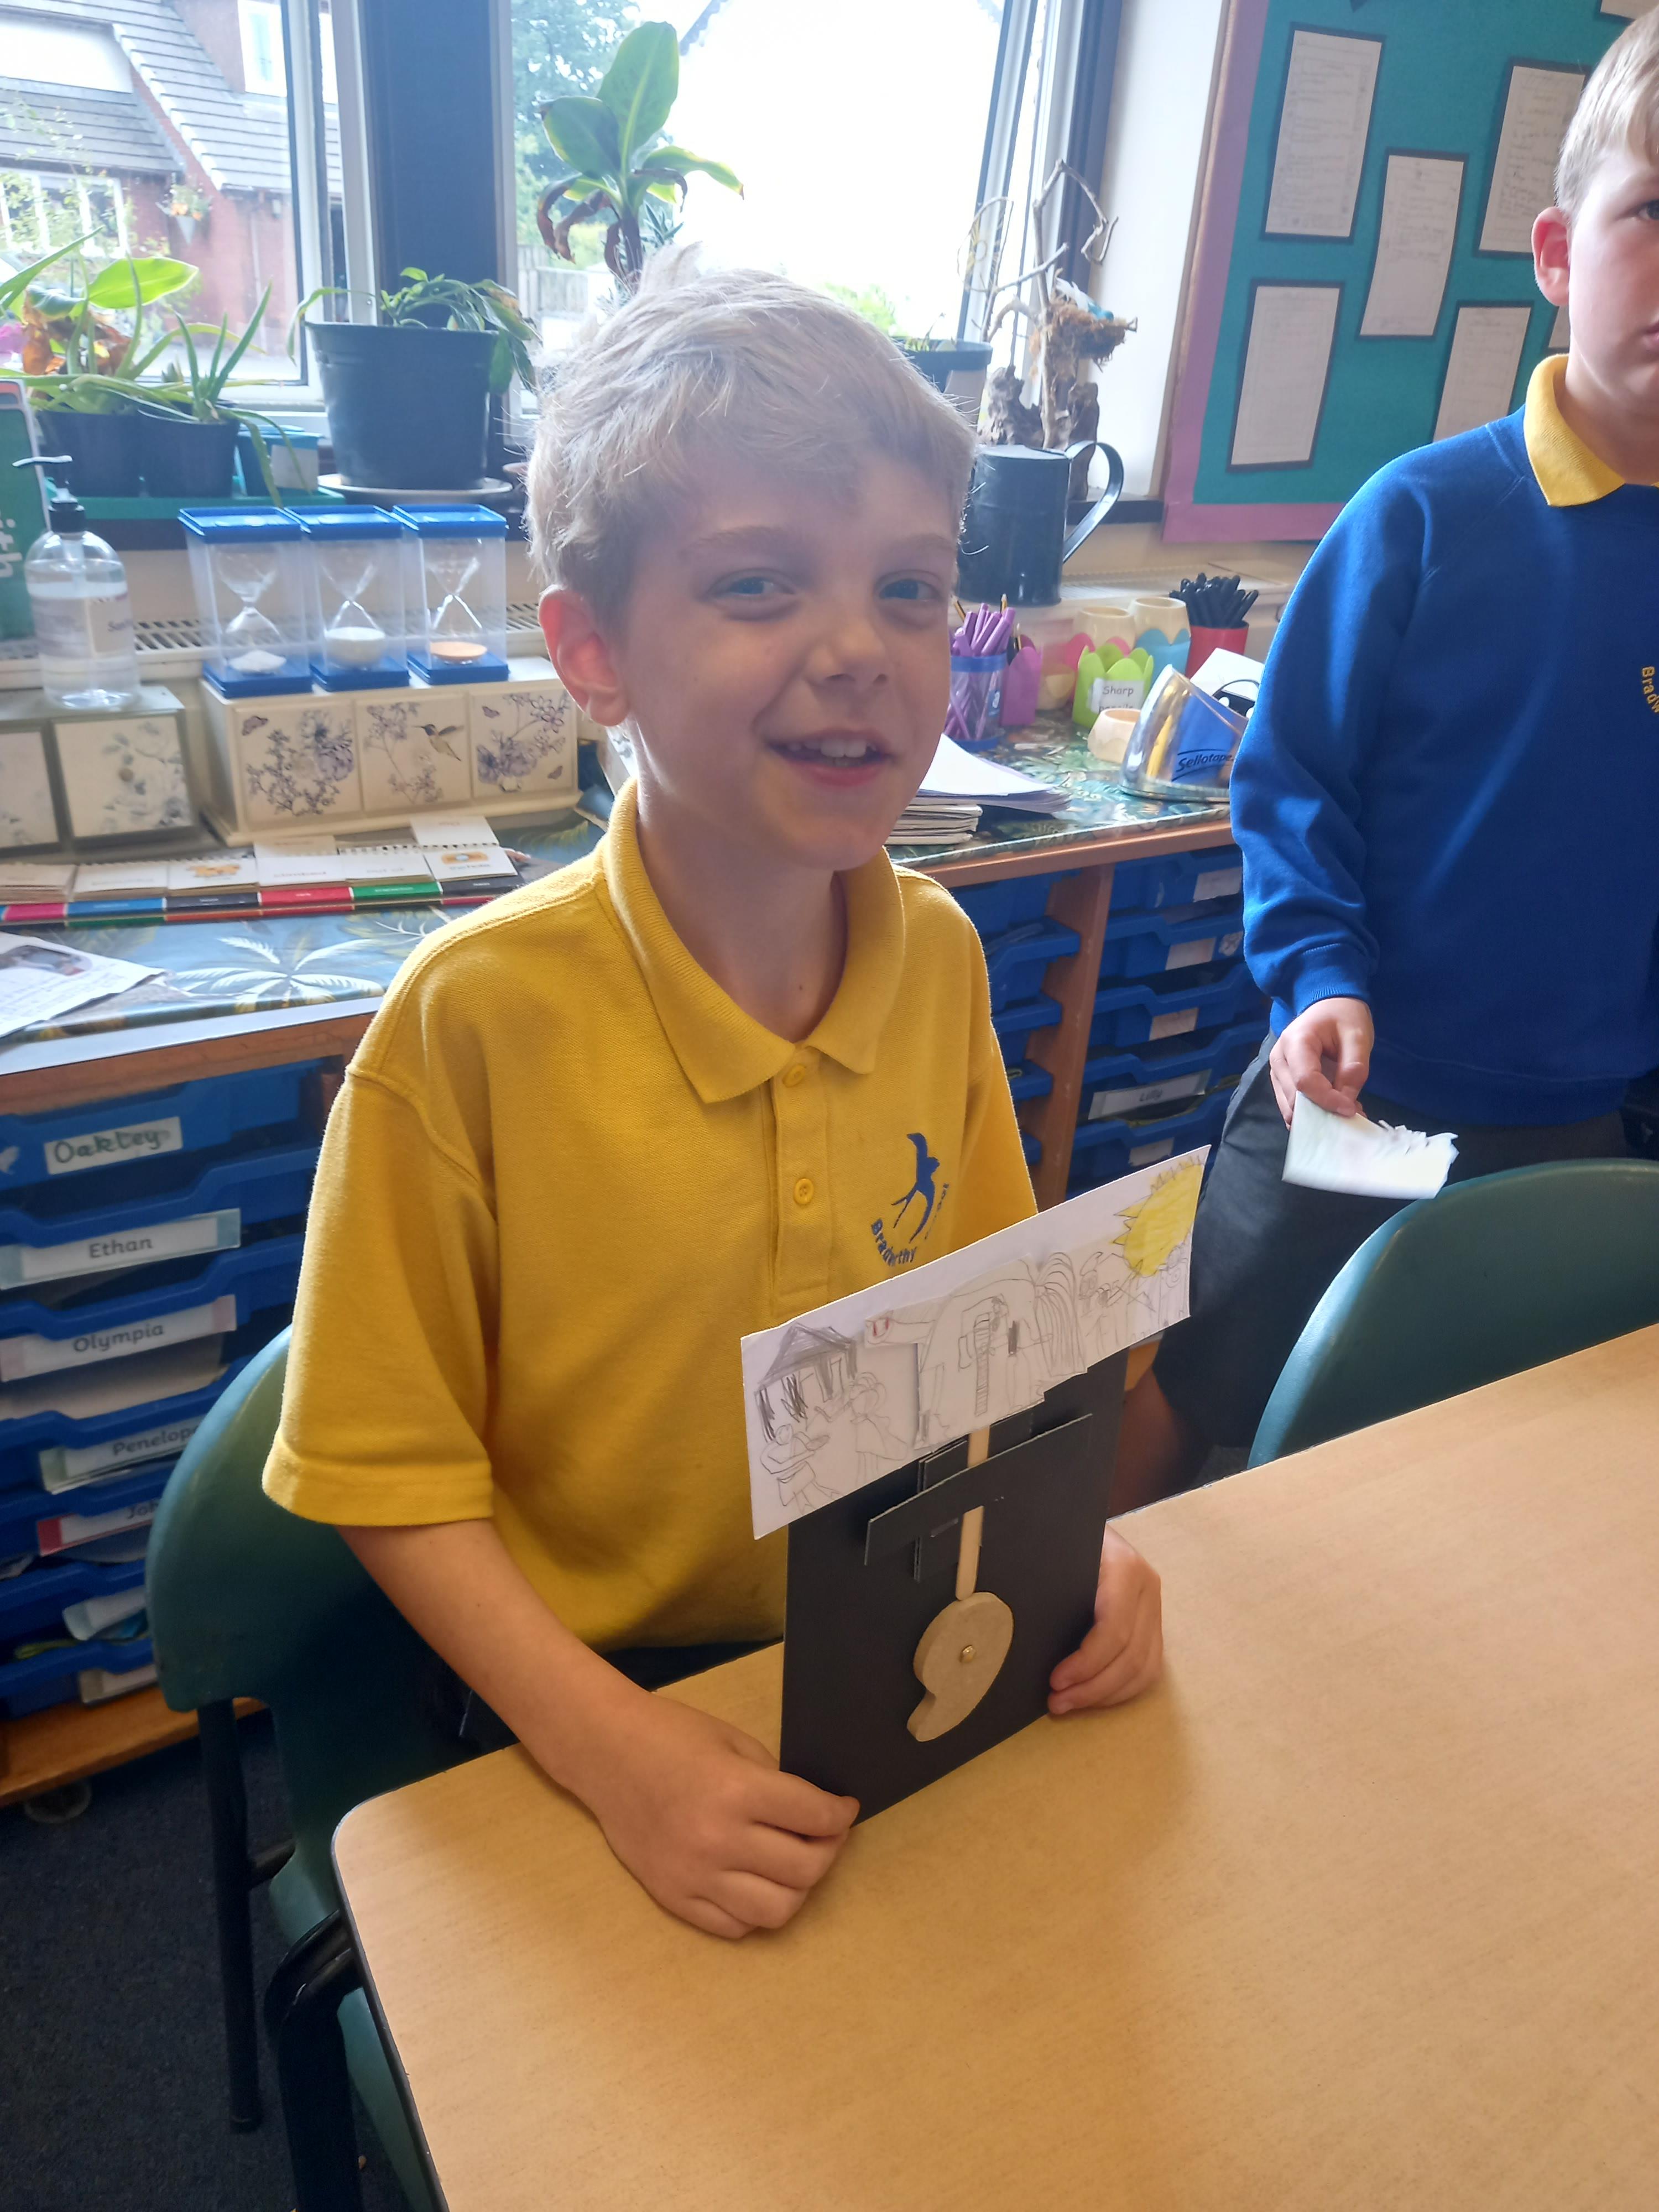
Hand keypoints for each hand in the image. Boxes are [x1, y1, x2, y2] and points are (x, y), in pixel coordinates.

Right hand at [579, 1690, 857, 1939]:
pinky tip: (755, 1881)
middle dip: (827, 1852)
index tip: (845, 1810)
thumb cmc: (673, 1736)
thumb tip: (816, 1819)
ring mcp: (693, 1876)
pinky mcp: (673, 1898)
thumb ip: (777, 1784)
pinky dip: (756, 1910)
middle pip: (804, 1871)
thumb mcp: (736, 1744)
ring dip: (796, 1889)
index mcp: (737, 1791)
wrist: (605, 1752)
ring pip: (776, 1911)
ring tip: (791, 1864)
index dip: (841, 1815)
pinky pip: (734, 1926)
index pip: (815, 1818)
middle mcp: (718, 1840)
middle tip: (824, 1836)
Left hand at [1047, 1528, 1162, 1714]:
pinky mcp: (1154, 1624)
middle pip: (1131, 1656)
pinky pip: (1148, 1669)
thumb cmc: (1062, 1535)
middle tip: (1055, 1702)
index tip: (1054, 1681)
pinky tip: (1091, 1697)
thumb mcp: (1055, 1547)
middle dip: (1092, 1687)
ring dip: (1105, 1696)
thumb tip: (1009, 1616)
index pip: (1114, 1629)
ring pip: (1144, 1669)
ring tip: (1066, 1704)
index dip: (1086, 1662)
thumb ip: (1044, 1575)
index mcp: (1125, 1567)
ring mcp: (1155, 1608)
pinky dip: (1120, 1691)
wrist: (1083, 1520)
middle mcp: (1148, 1588)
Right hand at [1268, 995, 1372, 1125]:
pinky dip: (1315, 1112)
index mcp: (1295, 1042)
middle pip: (1293, 1099)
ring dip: (1318, 1115)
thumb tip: (1347, 1100)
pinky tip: (1336, 1106)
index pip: (1305, 1080)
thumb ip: (1354, 1067)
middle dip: (1322, 1112)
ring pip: (1290, 1107)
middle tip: (1352, 1113)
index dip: (1327, 1100)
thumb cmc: (1343, 1015)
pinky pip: (1294, 1105)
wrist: (1330, 1005)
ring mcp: (1278, 1071)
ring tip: (1346, 1109)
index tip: (1350, 1110)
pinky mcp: (1283, 1081)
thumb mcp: (1358, 1035)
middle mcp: (1279, 1058)